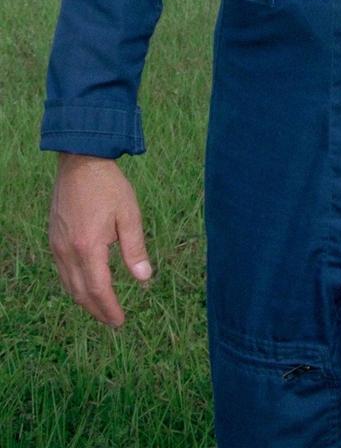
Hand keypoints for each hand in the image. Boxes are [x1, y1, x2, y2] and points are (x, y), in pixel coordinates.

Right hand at [49, 153, 151, 326]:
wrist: (80, 162)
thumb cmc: (108, 186)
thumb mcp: (129, 215)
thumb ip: (135, 248)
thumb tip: (144, 278)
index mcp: (88, 247)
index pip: (98, 289)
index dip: (109, 308)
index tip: (120, 321)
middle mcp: (68, 251)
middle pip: (80, 293)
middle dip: (97, 310)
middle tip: (113, 321)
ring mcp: (57, 246)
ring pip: (68, 285)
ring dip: (85, 300)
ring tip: (101, 308)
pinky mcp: (54, 239)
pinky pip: (62, 271)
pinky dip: (74, 285)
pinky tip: (86, 285)